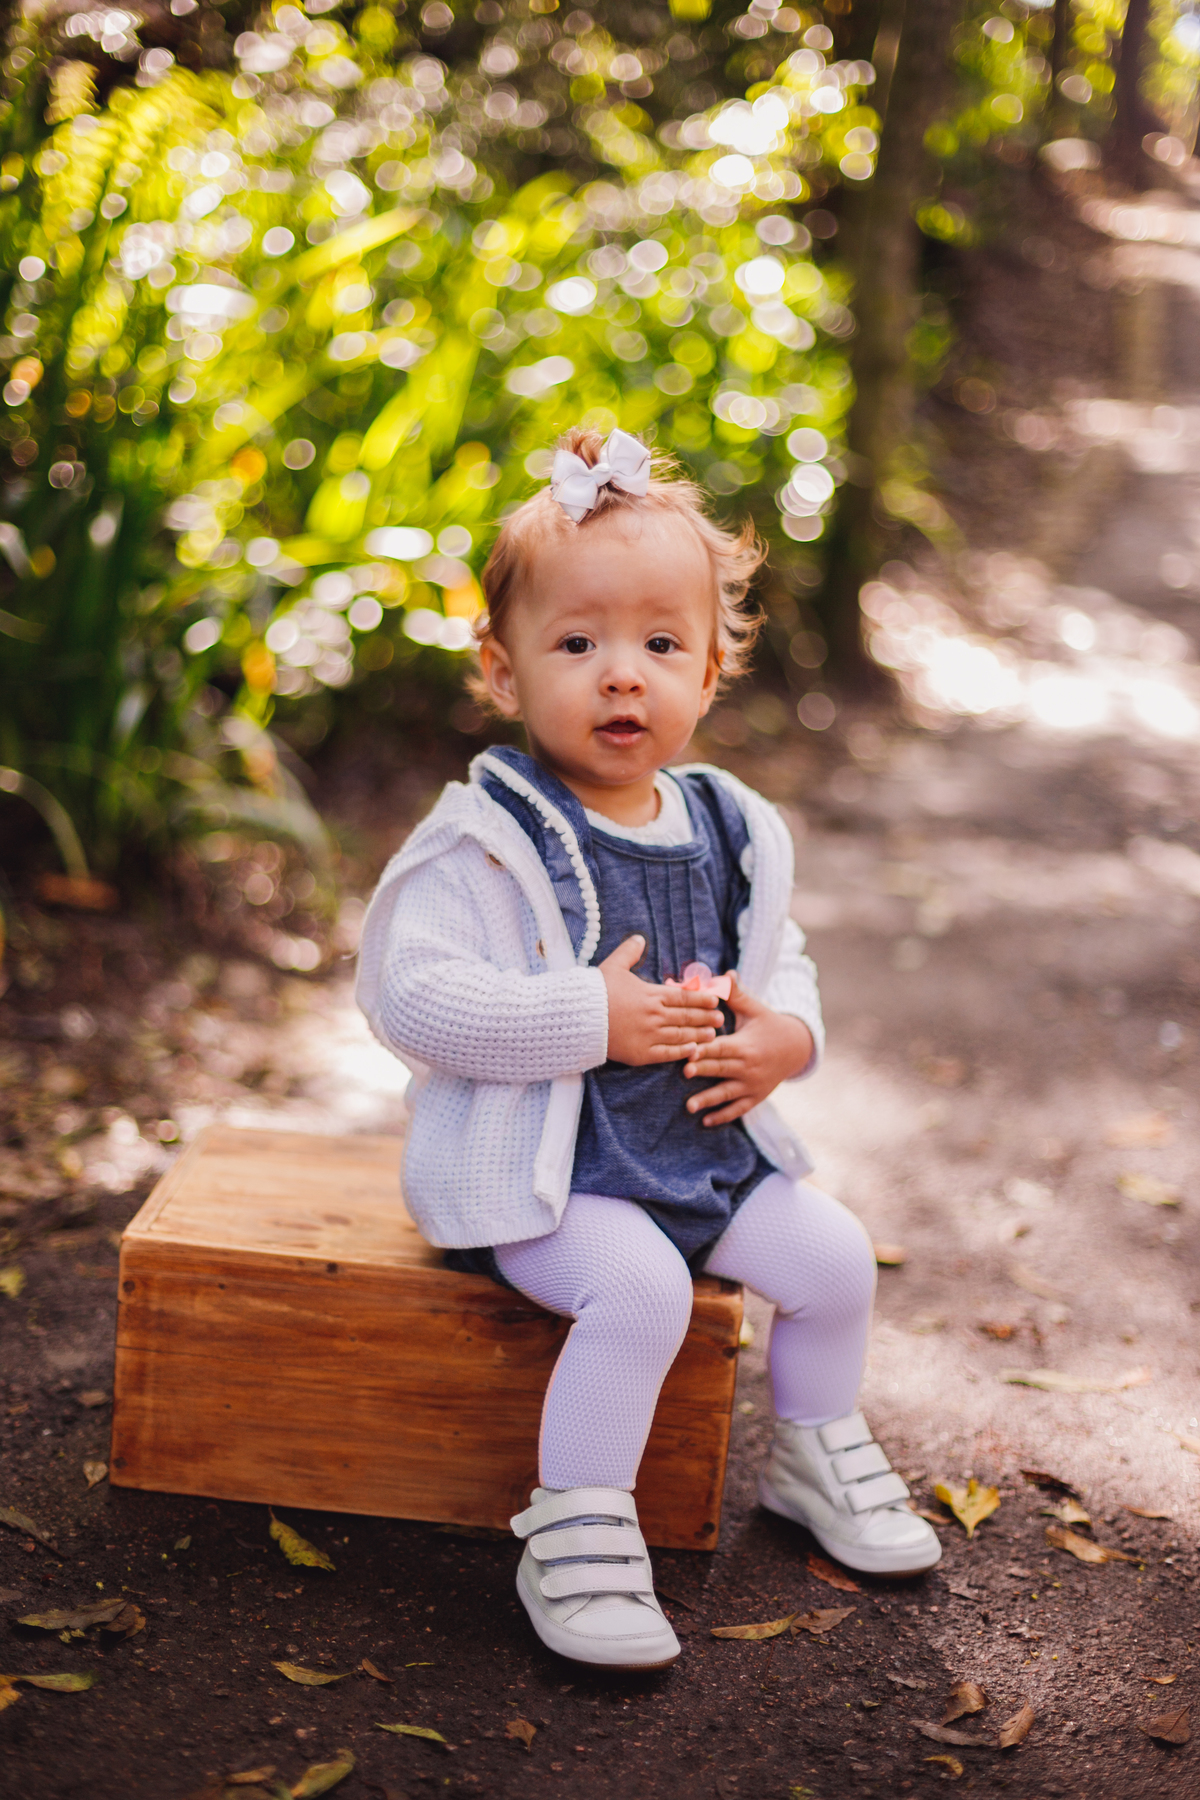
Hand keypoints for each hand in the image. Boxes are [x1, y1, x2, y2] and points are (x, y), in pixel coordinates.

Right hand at [600, 935, 721, 1066]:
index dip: (702, 999)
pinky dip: (683, 1052)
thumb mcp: (613, 966)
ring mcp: (649, 1035)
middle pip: (687, 1017)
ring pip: (682, 1035)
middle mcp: (655, 1015)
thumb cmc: (596, 991)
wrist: (579, 1017)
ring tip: (713, 1035)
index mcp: (651, 994)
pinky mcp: (641, 1053)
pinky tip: (693, 1050)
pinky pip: (668, 1053)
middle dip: (706, 1017)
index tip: (715, 999)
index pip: (684, 997)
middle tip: (720, 1018)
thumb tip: (639, 938)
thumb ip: (629, 952)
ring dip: (700, 1035)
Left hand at [683, 973, 813, 1125]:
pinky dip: (723, 1116)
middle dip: (703, 1071)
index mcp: (745, 1045)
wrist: (796, 1048)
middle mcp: (748, 1067)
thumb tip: (725, 972)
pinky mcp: (755, 1097)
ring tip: (689, 1108)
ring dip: (709, 1100)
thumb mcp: (755, 1009)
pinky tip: (706, 1122)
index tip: (688, 1051)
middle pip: (721, 1068)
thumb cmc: (768, 1024)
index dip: (706, 1049)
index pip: (722, 1047)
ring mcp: (752, 1084)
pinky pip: (738, 1109)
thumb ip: (736, 994)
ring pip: (728, 1093)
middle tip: (684, 1072)